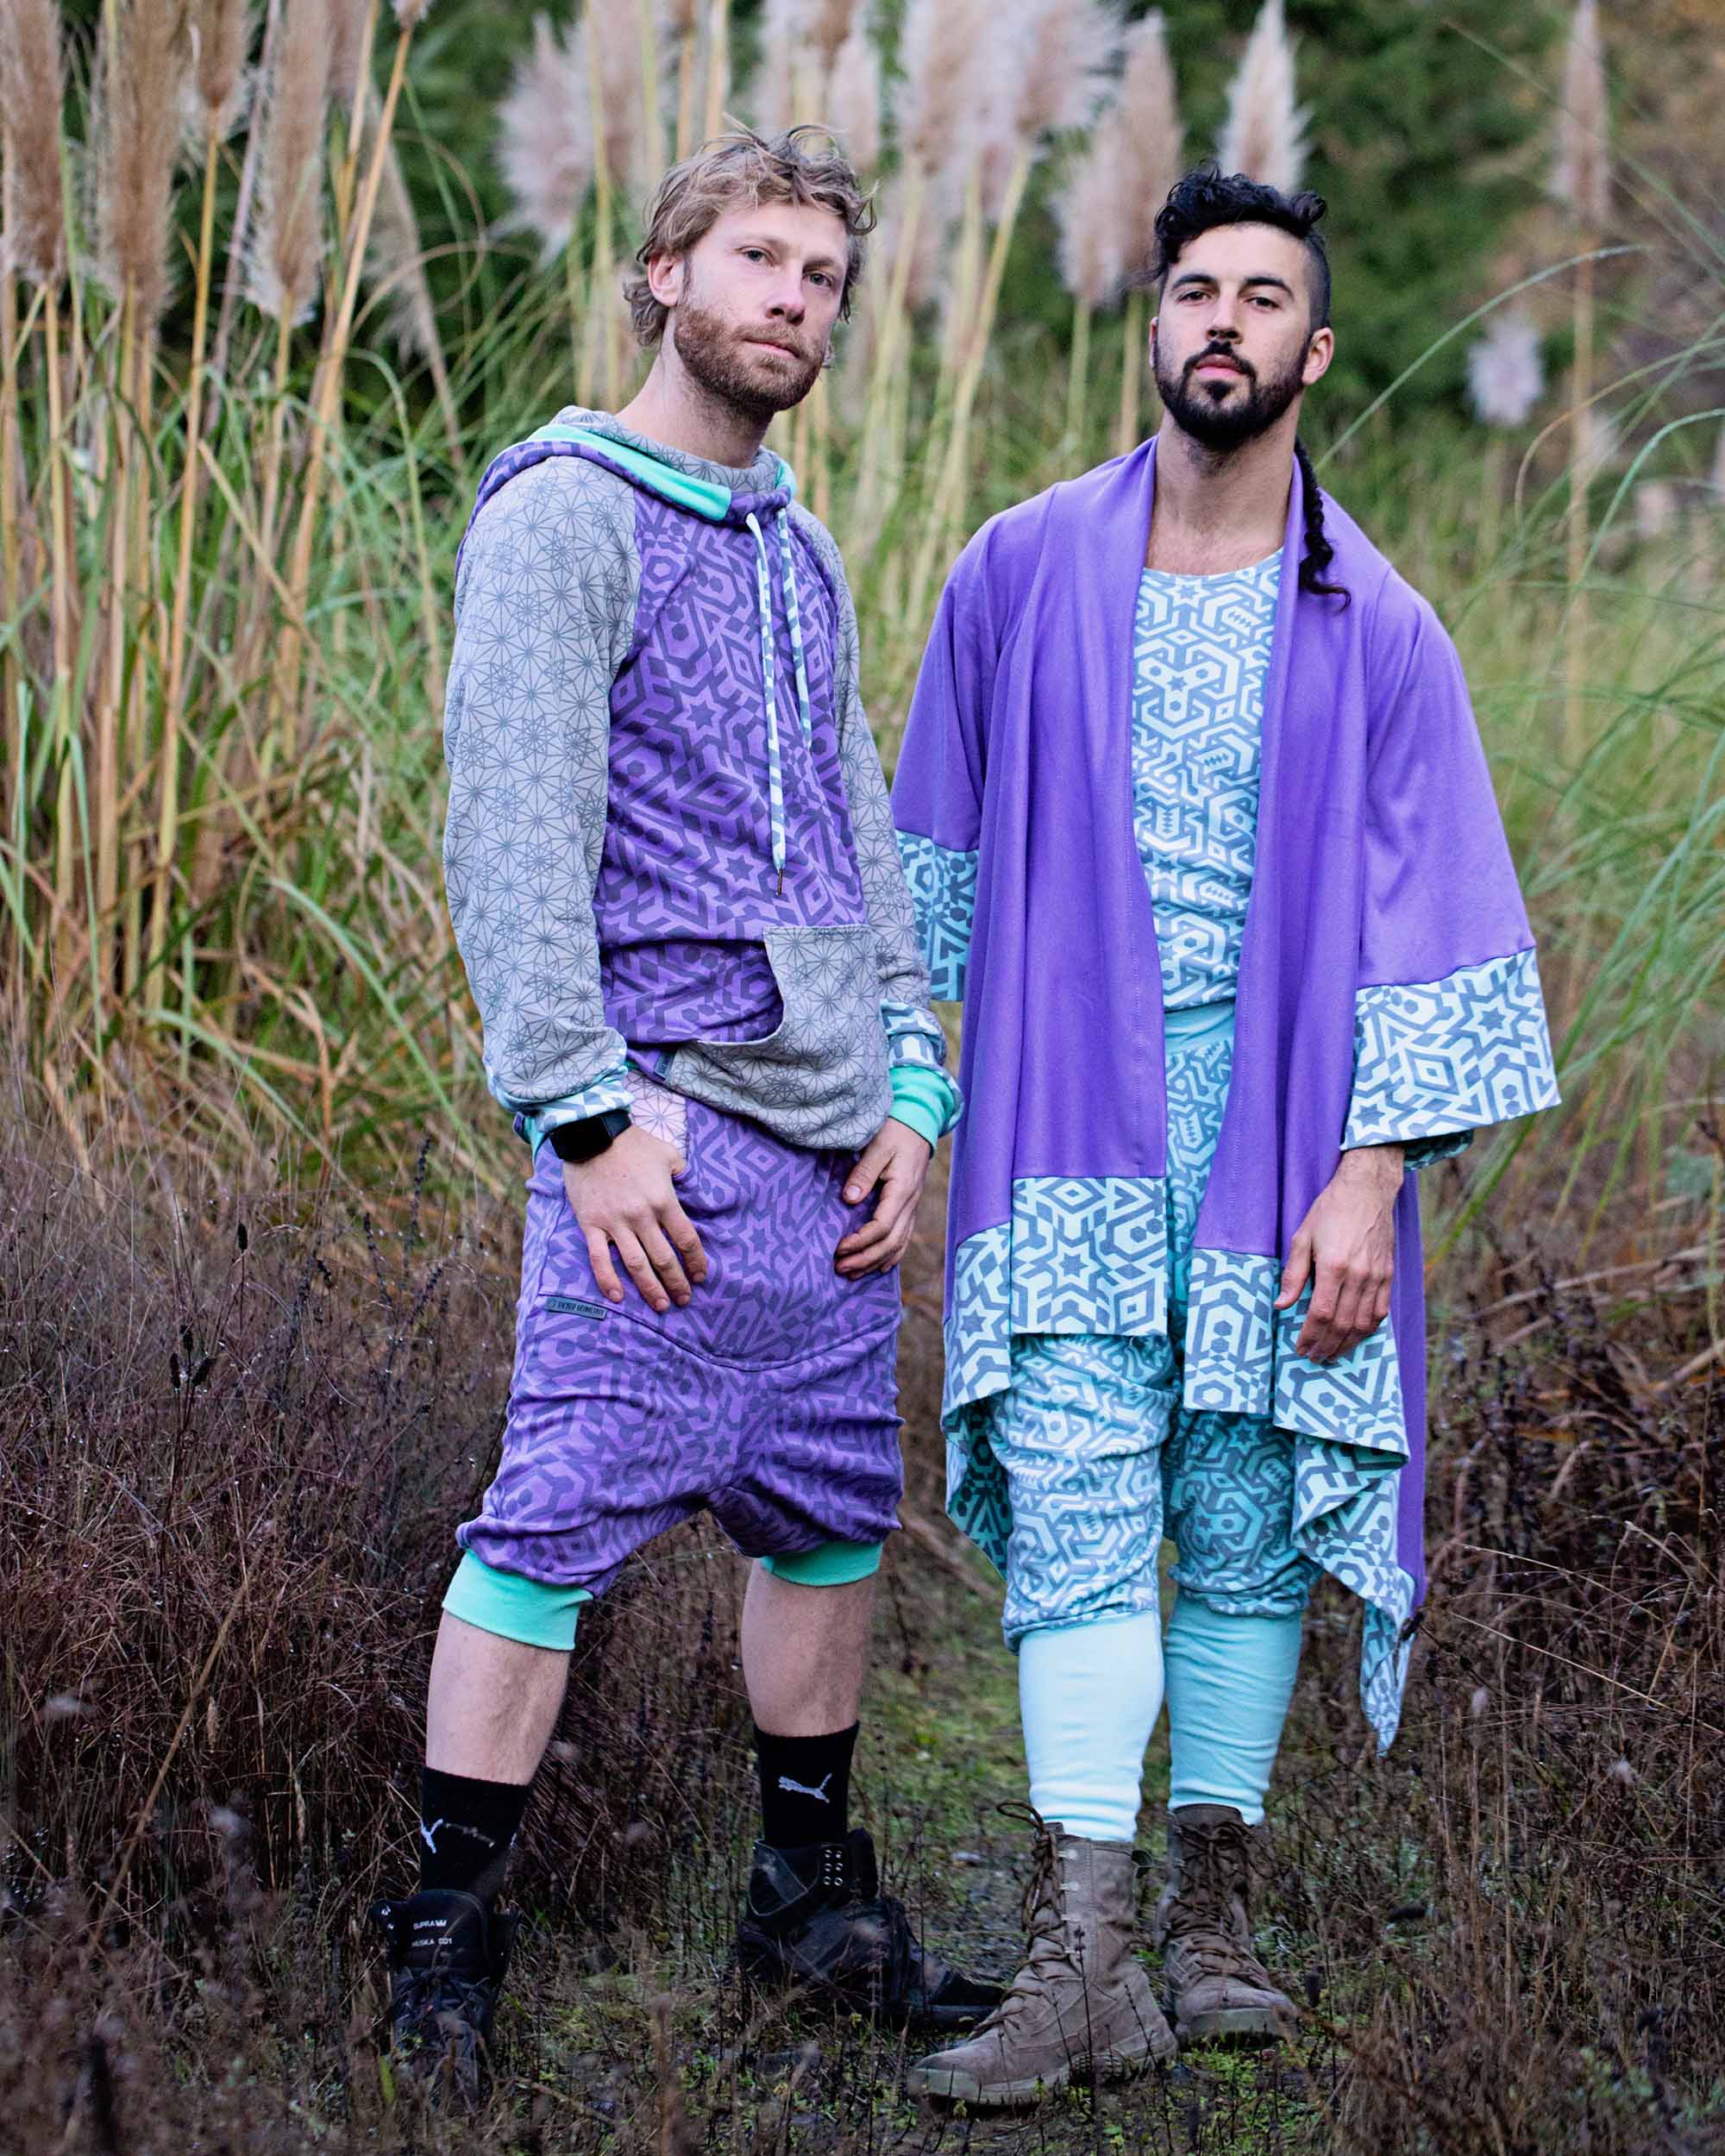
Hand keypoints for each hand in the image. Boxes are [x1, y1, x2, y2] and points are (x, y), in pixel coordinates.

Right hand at [560, 1125, 707, 1311]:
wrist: (591, 1134)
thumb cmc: (632, 1143)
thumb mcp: (668, 1154)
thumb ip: (682, 1173)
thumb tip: (689, 1187)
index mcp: (663, 1200)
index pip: (686, 1239)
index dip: (696, 1261)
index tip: (701, 1276)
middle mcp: (641, 1216)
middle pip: (664, 1258)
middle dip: (677, 1282)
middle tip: (685, 1299)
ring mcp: (614, 1222)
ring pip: (636, 1265)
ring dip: (650, 1289)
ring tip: (662, 1306)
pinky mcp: (591, 1224)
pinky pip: (599, 1259)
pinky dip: (608, 1280)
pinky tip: (618, 1297)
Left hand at [834, 1117, 932, 1277]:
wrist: (917, 1123)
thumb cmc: (895, 1131)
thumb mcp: (877, 1147)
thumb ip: (864, 1173)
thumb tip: (849, 1200)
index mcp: (902, 1190)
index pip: (883, 1227)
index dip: (861, 1241)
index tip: (839, 1247)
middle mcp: (910, 1204)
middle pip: (891, 1243)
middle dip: (865, 1259)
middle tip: (840, 1268)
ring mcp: (912, 1207)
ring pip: (898, 1245)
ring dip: (875, 1261)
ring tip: (852, 1273)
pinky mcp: (909, 1207)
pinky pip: (904, 1238)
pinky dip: (891, 1256)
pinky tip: (878, 1266)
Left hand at [1273, 1144, 1404, 1361]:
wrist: (1367, 1190)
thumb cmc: (1330, 1210)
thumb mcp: (1302, 1237)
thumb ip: (1294, 1274)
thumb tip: (1281, 1304)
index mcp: (1334, 1266)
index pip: (1322, 1314)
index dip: (1310, 1335)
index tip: (1300, 1348)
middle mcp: (1358, 1275)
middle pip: (1343, 1324)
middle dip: (1326, 1345)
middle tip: (1314, 1357)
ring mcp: (1377, 1277)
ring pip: (1363, 1323)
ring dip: (1347, 1343)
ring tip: (1332, 1354)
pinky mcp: (1388, 1274)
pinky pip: (1381, 1311)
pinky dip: (1368, 1329)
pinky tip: (1356, 1336)